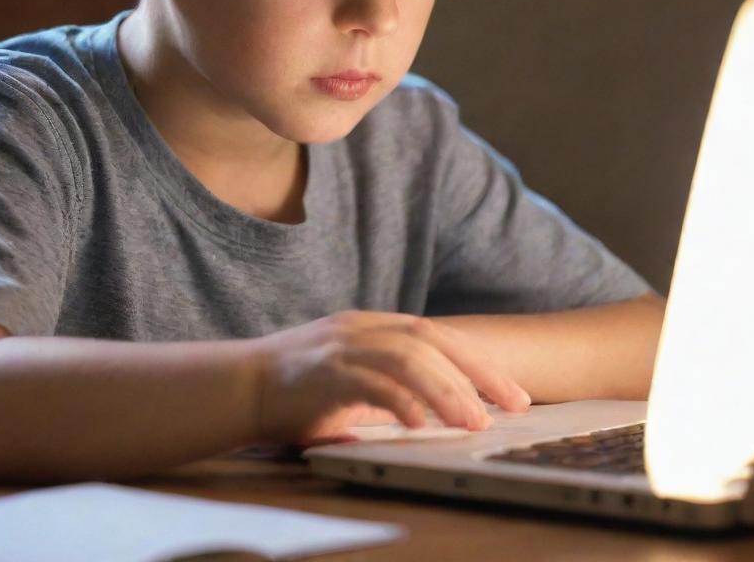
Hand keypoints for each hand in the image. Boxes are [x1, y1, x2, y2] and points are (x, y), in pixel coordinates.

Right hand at [248, 310, 530, 446]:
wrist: (239, 386)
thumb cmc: (298, 391)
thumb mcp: (354, 381)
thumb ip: (391, 386)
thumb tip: (438, 412)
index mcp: (373, 327)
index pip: (438, 336)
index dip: (479, 362)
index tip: (514, 394)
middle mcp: (362, 327)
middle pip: (432, 339)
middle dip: (478, 371)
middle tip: (514, 405)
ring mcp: (341, 345)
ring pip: (407, 356)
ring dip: (446, 389)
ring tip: (474, 421)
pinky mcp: (322, 371)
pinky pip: (368, 381)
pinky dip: (399, 400)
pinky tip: (420, 425)